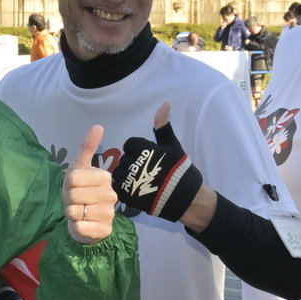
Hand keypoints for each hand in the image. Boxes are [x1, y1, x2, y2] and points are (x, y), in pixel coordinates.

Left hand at [63, 124, 115, 242]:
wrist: (86, 221)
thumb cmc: (81, 192)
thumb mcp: (80, 168)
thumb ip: (87, 148)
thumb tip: (98, 126)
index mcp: (105, 177)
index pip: (73, 177)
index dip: (68, 183)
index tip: (75, 186)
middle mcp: (111, 195)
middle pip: (73, 194)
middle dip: (69, 199)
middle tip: (77, 201)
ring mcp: (109, 213)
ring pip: (75, 211)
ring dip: (72, 213)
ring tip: (80, 212)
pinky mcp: (104, 230)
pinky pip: (79, 227)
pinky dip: (75, 226)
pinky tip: (83, 224)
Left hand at [110, 102, 206, 223]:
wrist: (183, 196)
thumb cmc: (178, 169)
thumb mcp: (172, 144)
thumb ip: (163, 124)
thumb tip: (166, 103)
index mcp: (142, 148)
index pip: (130, 145)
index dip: (139, 151)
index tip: (149, 160)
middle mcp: (133, 162)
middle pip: (124, 158)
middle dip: (133, 164)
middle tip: (148, 172)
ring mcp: (128, 179)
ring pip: (119, 173)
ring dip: (127, 176)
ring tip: (142, 182)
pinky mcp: (126, 194)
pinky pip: (117, 187)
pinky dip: (125, 188)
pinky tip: (136, 190)